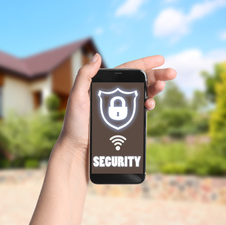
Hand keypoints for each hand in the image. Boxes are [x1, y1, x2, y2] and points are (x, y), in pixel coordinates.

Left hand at [59, 53, 176, 152]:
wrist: (77, 147)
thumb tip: (97, 55)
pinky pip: (140, 110)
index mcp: (103, 85)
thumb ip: (85, 75)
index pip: (127, 69)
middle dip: (157, 75)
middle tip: (172, 74)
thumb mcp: (77, 96)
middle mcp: (113, 94)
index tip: (161, 59)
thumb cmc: (74, 122)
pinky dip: (148, 105)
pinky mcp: (124, 121)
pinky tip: (151, 104)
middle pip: (139, 80)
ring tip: (162, 87)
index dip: (144, 63)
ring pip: (142, 94)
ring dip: (155, 88)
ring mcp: (120, 108)